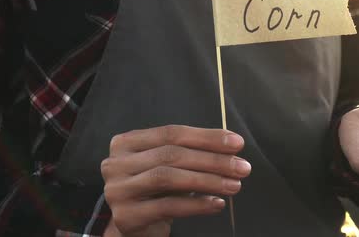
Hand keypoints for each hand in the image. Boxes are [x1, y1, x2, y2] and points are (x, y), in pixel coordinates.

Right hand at [101, 125, 251, 236]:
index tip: (237, 143)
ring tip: (234, 185)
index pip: (171, 133)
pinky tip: (217, 203)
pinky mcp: (126, 216)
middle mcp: (116, 163)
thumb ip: (193, 151)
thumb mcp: (170, 165)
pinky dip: (197, 204)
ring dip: (208, 180)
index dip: (206, 136)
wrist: (132, 225)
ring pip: (168, 177)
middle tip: (242, 167)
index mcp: (127, 142)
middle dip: (212, 160)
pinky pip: (168, 206)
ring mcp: (117, 190)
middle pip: (171, 154)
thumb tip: (233, 144)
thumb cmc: (156, 190)